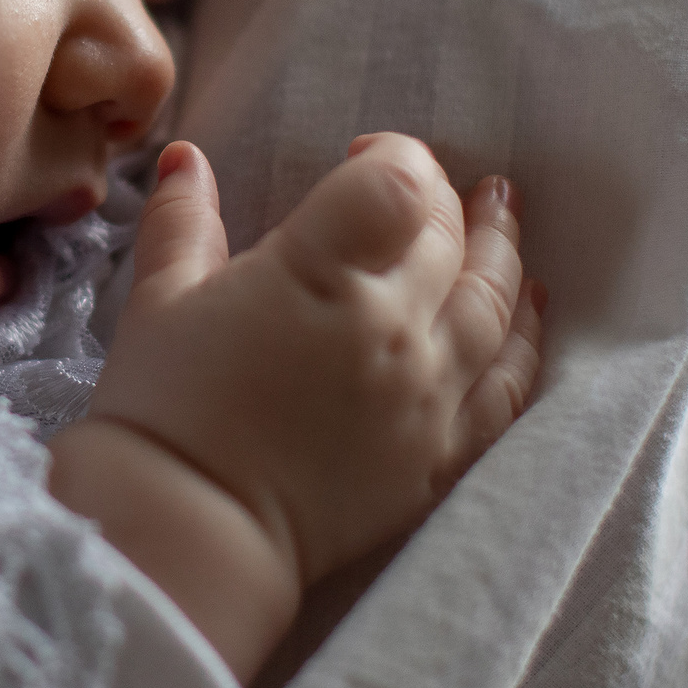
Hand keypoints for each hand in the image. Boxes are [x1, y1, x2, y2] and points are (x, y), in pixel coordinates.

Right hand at [49, 135, 543, 680]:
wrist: (191, 530)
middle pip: (451, 238)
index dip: (394, 157)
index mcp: (319, 277)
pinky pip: (507, 388)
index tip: (364, 158)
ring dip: (503, 252)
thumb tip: (188, 159)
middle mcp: (392, 329)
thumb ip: (182, 222)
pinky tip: (530, 310)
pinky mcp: (440, 456)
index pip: (397, 186)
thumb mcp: (157, 301)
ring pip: (494, 305)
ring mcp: (426, 396)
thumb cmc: (165, 411)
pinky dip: (527, 342)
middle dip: (448, 198)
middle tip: (443, 183)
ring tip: (502, 216)